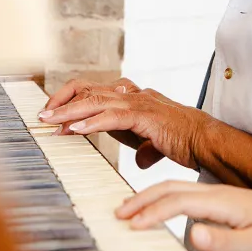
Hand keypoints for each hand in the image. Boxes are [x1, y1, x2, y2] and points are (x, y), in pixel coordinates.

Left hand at [38, 88, 211, 169]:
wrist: (208, 142)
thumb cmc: (185, 142)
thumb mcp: (157, 144)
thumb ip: (143, 147)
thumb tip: (138, 160)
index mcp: (134, 98)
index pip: (97, 91)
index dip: (73, 99)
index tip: (55, 114)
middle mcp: (134, 94)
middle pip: (90, 90)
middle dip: (63, 102)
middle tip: (43, 115)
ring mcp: (140, 102)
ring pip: (97, 100)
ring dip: (70, 111)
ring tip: (50, 121)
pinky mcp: (146, 116)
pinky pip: (112, 117)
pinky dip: (91, 122)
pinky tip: (75, 129)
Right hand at [116, 181, 251, 250]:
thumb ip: (223, 241)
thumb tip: (191, 235)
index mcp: (221, 201)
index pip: (175, 202)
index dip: (150, 213)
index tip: (130, 226)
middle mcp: (216, 192)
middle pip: (168, 189)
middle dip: (140, 200)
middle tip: (117, 214)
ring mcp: (218, 194)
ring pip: (174, 188)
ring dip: (148, 196)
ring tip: (129, 210)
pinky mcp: (222, 200)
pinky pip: (183, 193)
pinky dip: (162, 198)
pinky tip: (158, 209)